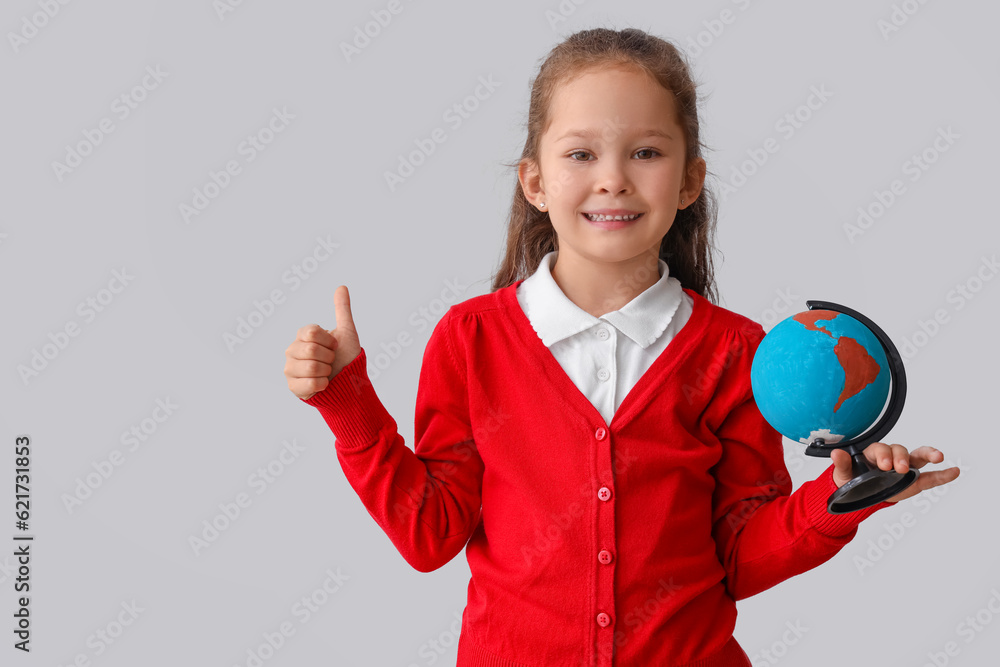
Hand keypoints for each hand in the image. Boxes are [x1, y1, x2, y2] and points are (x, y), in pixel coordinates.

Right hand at [284, 285, 361, 400]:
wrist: (347, 382)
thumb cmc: (346, 357)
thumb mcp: (346, 332)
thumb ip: (342, 309)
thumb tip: (342, 286)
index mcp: (302, 336)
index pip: (312, 332)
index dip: (329, 341)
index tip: (334, 346)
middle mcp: (292, 350)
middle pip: (312, 350)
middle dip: (329, 357)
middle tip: (331, 361)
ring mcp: (290, 369)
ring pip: (311, 367)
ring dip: (327, 371)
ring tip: (327, 372)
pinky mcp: (293, 387)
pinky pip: (309, 384)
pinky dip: (322, 385)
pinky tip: (323, 384)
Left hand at [831, 444, 960, 503]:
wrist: (860, 493)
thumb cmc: (852, 479)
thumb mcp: (844, 473)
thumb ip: (842, 464)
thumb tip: (835, 453)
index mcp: (874, 453)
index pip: (880, 449)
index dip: (883, 455)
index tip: (883, 465)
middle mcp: (892, 457)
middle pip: (899, 450)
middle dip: (900, 457)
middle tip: (898, 468)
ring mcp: (906, 467)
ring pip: (918, 457)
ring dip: (929, 455)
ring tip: (938, 456)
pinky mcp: (915, 481)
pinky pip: (932, 477)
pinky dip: (944, 474)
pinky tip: (955, 471)